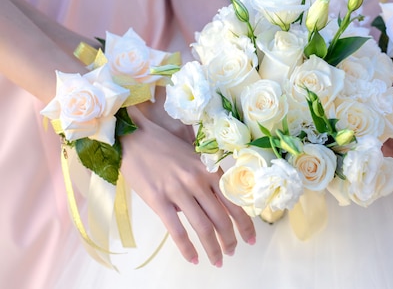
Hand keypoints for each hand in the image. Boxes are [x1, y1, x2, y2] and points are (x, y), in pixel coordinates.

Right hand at [121, 107, 255, 266]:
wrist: (134, 137)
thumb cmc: (164, 145)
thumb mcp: (193, 157)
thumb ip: (205, 179)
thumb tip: (211, 205)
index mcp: (210, 170)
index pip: (234, 202)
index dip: (245, 224)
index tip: (251, 238)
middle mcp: (198, 181)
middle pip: (221, 218)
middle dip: (230, 240)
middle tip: (233, 252)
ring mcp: (179, 191)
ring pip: (203, 227)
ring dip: (213, 248)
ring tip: (217, 260)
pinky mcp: (159, 200)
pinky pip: (177, 231)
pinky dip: (187, 248)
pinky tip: (193, 259)